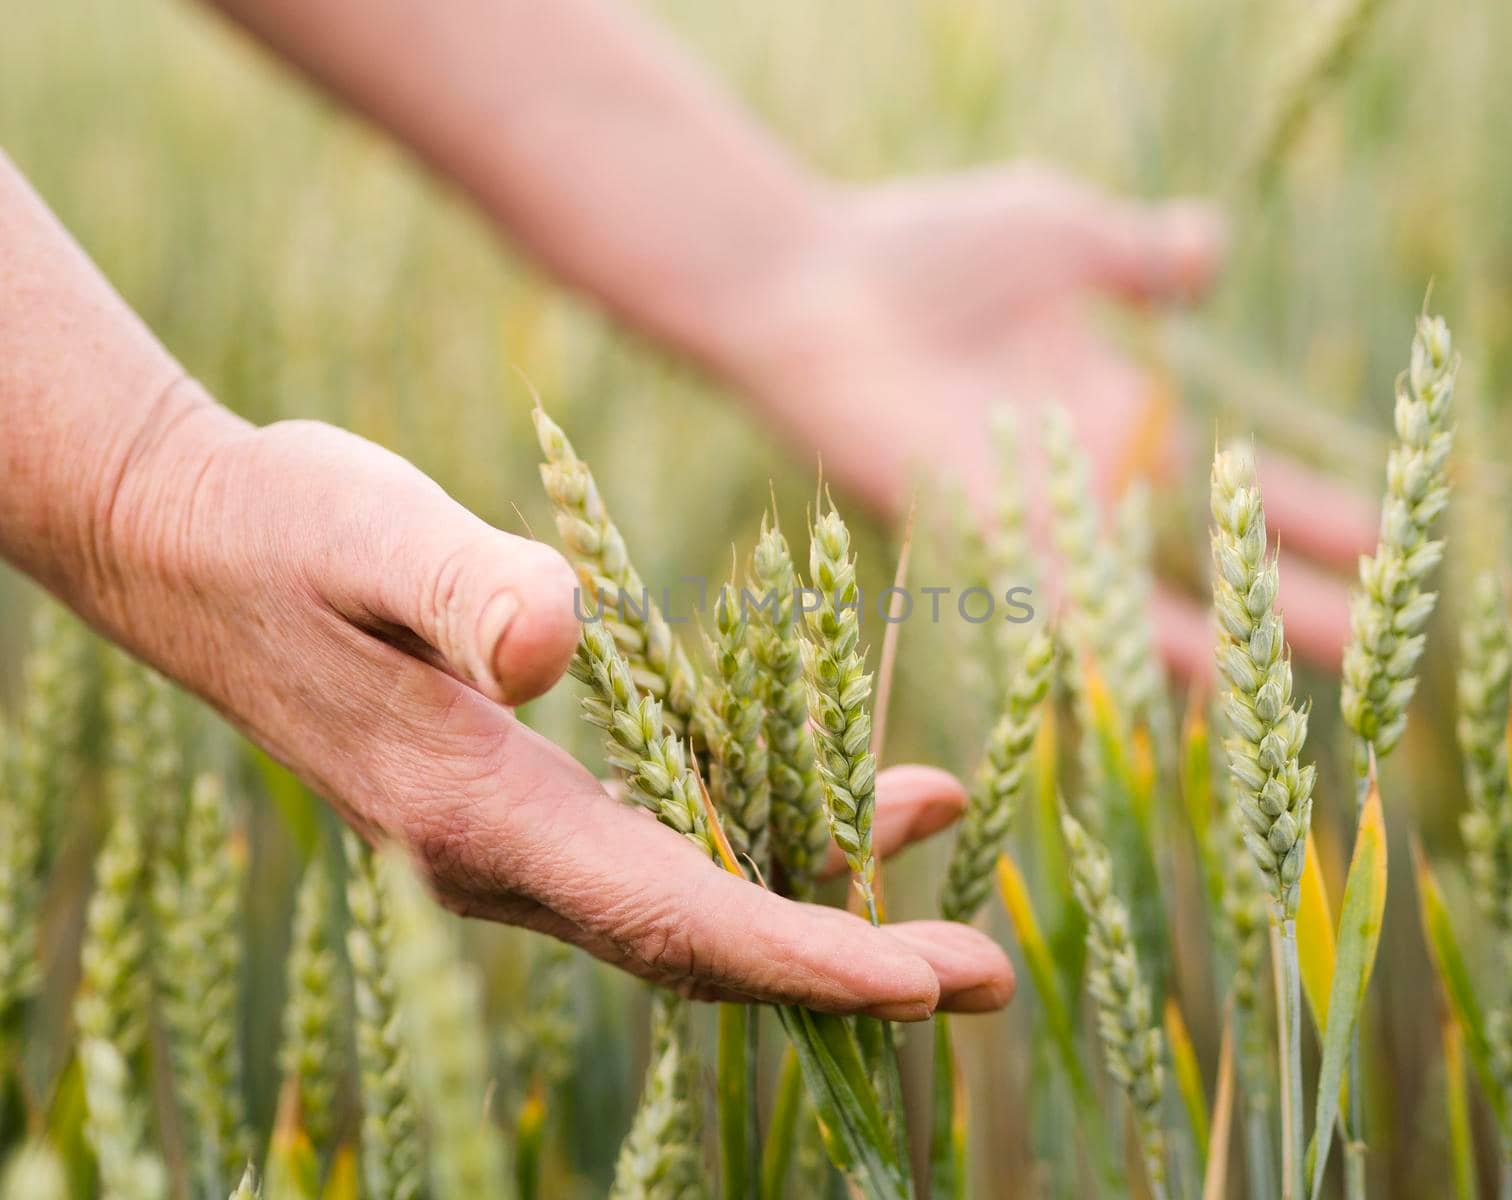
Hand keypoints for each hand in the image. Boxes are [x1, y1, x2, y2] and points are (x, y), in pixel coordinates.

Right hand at [90, 388, 1012, 1017]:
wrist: (200, 550)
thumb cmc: (287, 529)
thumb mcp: (366, 530)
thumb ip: (462, 586)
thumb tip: (557, 645)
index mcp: (477, 813)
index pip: (669, 915)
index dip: (802, 954)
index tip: (924, 980)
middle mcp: (500, 857)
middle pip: (699, 943)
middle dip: (845, 962)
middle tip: (986, 975)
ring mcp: (512, 838)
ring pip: (692, 899)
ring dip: (821, 894)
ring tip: (946, 850)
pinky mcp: (525, 797)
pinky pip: (666, 845)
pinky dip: (766, 832)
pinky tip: (849, 788)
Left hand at [730, 166, 1376, 679]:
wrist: (817, 288)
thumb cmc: (927, 250)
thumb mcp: (1063, 234)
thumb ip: (1140, 255)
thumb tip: (1214, 250)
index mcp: (1116, 412)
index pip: (1234, 472)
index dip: (1308, 502)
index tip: (1386, 526)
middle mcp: (1088, 484)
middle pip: (1211, 550)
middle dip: (1294, 588)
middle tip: (1383, 632)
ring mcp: (1042, 523)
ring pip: (1158, 598)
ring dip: (1238, 636)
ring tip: (1322, 670)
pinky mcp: (989, 548)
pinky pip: (1076, 615)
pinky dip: (1134, 653)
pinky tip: (1201, 691)